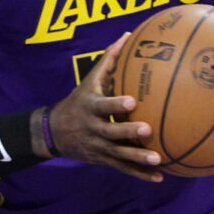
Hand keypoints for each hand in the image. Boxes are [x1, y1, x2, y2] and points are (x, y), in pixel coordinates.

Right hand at [47, 32, 163, 181]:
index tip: (132, 100)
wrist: (54, 132)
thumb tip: (128, 35)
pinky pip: (122, 169)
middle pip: (111, 132)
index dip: (116, 104)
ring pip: (118, 155)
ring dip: (137, 159)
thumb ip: (108, 59)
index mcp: (91, 107)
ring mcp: (98, 147)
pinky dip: (140, 175)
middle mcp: (93, 129)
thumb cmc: (79, 100)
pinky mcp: (103, 160)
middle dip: (128, 132)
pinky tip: (159, 178)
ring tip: (158, 160)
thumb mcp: (89, 81)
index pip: (104, 106)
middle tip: (147, 130)